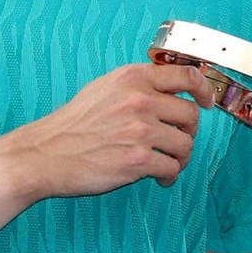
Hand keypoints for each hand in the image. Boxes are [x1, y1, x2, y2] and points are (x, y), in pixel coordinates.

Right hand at [10, 63, 213, 197]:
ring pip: (185, 144)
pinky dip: (169, 176)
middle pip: (191, 116)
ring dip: (179, 157)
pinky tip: (158, 178)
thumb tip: (172, 90)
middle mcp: (140, 100)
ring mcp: (140, 130)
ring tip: (164, 163)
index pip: (187, 75)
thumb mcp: (104, 88)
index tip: (206, 102)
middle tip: (176, 142)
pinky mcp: (138, 160)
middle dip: (188, 132)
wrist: (45, 154)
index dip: (204, 90)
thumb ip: (138, 85)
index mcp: (133, 78)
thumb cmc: (73, 124)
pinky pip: (172, 168)